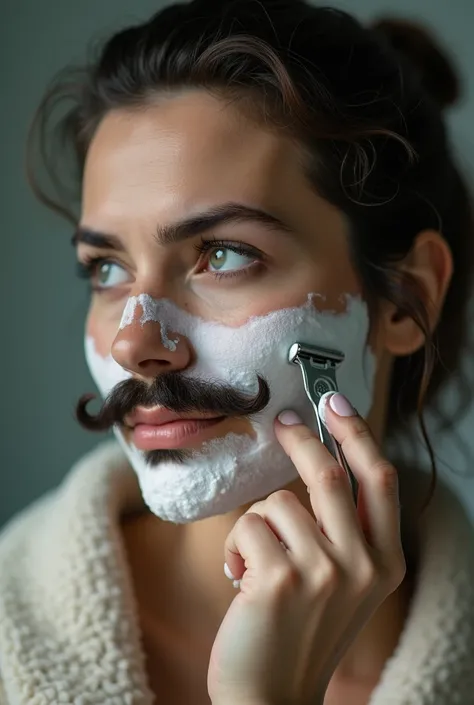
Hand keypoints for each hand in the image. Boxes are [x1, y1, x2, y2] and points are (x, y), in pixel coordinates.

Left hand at [207, 392, 405, 704]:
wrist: (272, 694)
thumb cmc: (302, 628)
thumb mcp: (345, 581)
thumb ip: (344, 529)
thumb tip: (321, 459)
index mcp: (386, 561)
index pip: (379, 479)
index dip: (357, 434)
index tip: (334, 402)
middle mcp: (362, 565)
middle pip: (328, 474)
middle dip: (301, 439)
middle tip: (283, 423)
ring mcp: (322, 573)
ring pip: (278, 502)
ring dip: (259, 522)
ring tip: (257, 560)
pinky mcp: (278, 580)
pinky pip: (249, 525)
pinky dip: (238, 543)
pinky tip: (241, 577)